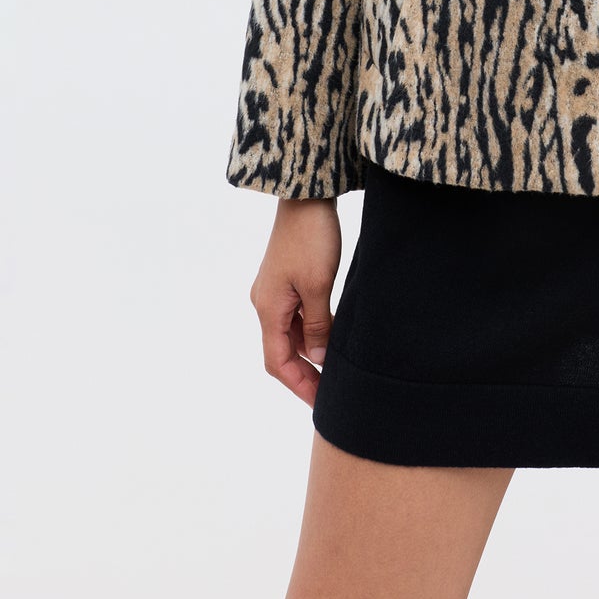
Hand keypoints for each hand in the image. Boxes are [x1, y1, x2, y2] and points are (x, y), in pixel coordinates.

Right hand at [248, 197, 341, 407]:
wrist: (305, 195)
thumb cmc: (311, 237)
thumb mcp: (318, 285)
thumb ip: (317, 325)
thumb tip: (316, 359)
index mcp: (268, 308)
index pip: (278, 362)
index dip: (299, 385)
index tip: (320, 403)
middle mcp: (266, 302)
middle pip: (280, 351)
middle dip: (303, 374)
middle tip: (329, 393)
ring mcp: (275, 290)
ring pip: (289, 333)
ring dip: (308, 352)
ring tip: (333, 369)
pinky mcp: (286, 278)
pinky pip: (296, 315)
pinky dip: (311, 331)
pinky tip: (331, 335)